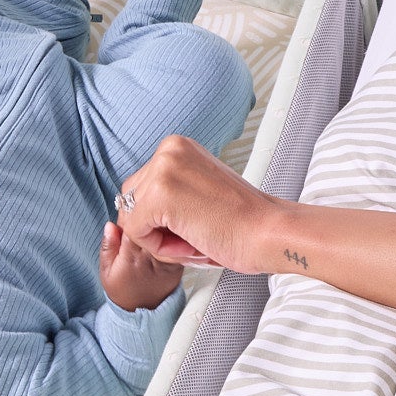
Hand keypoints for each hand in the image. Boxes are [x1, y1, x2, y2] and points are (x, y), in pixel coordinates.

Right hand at [100, 221, 183, 311]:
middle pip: (151, 223)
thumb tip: (110, 225)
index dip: (129, 214)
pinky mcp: (178, 263)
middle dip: (145, 216)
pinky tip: (160, 241)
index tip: (125, 216)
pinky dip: (168, 236)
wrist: (145, 312)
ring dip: (157, 225)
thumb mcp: (106, 271)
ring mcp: (167, 260)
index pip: (133, 222)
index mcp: (131, 256)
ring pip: (165, 230)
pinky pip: (174, 242)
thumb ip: (108, 246)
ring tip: (149, 230)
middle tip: (138, 221)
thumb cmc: (123, 290)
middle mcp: (151, 257)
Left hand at [115, 135, 280, 273]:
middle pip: (130, 202)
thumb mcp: (196, 192)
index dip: (162, 218)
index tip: (198, 221)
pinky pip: (135, 233)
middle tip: (196, 234)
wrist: (270, 233)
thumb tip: (126, 212)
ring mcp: (163, 169)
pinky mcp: (160, 194)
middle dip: (156, 228)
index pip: (140, 189)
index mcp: (177, 147)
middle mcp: (168, 149)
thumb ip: (168, 192)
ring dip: (159, 239)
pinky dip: (160, 248)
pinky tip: (192, 243)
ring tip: (195, 238)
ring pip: (131, 218)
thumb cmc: (242, 223)